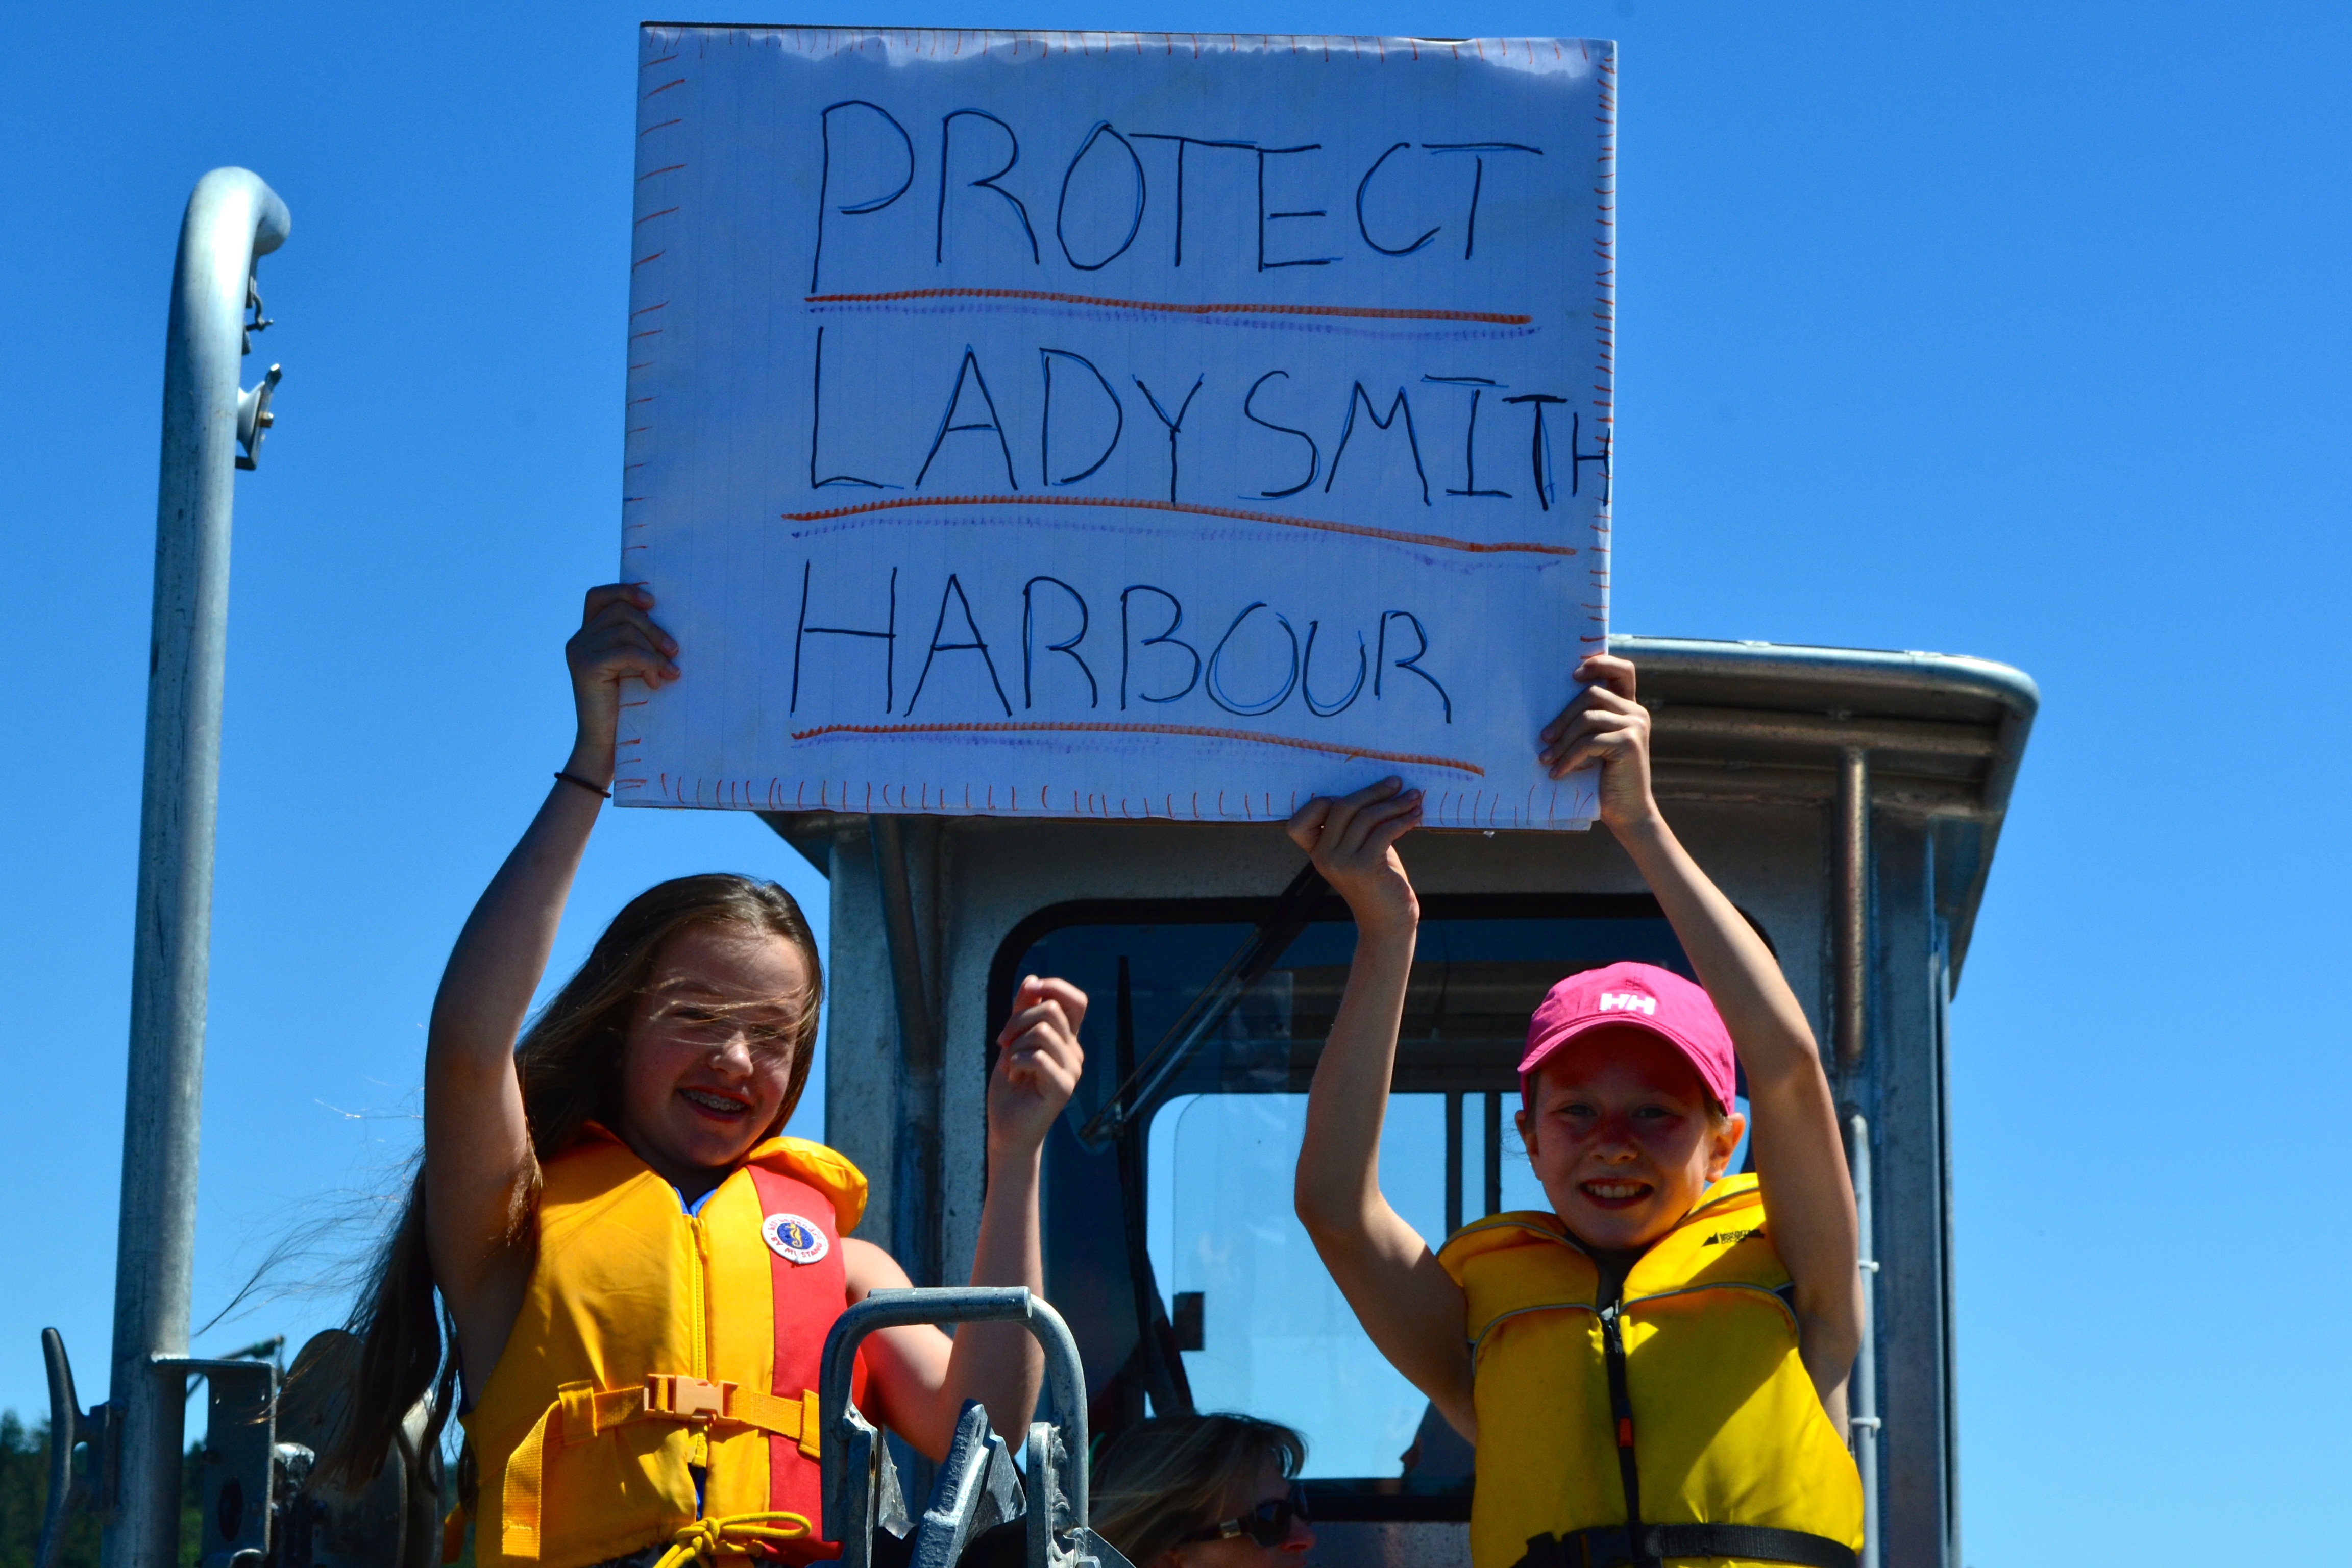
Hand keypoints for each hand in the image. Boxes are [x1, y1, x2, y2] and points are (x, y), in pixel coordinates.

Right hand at [564, 584, 679, 784]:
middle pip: (621, 611)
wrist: (606, 745)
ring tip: (670, 672)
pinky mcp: (586, 667)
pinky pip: (627, 650)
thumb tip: (663, 615)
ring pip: (626, 629)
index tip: (653, 603)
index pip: (599, 596)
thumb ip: (637, 642)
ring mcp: (579, 652)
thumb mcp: (633, 667)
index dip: (625, 591)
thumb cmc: (628, 707)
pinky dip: (649, 663)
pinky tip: (657, 681)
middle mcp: (578, 640)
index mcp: (588, 635)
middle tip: (675, 651)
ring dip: (655, 649)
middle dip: (653, 627)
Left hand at [988, 977, 1086, 1160]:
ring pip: (1043, 1032)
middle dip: (1017, 1020)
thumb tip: (1031, 980)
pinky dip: (1015, 1061)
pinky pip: (1038, 1057)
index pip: (1076, 1001)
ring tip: (1009, 1064)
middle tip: (1003, 1042)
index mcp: (1065, 1039)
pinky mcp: (1063, 1088)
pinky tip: (1013, 1075)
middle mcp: (1073, 1052)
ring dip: (1014, 1046)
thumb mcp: (1012, 1040)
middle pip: (1051, 1010)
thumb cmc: (1010, 1086)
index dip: (1055, 986)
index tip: (1029, 991)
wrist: (1007, 1129)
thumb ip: (1022, 1011)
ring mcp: (1071, 1070)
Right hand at [1285, 778, 1421, 937]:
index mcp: (1317, 852)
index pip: (1300, 821)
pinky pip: (1384, 831)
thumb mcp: (1362, 851)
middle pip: (1342, 807)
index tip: (1358, 794)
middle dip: (1373, 791)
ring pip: (1366, 817)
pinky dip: (1403, 819)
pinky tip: (1416, 815)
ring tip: (1413, 797)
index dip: (1323, 802)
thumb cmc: (1379, 883)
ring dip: (1394, 803)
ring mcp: (1342, 863)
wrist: (1389, 923)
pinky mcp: (1365, 867)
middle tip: (1397, 783)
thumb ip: (1358, 826)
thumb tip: (1381, 789)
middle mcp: (1324, 857)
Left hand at [1538, 653, 1658, 833]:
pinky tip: (1558, 773)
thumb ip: (1586, 723)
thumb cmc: (1603, 780)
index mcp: (1629, 709)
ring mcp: (1636, 727)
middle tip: (1544, 738)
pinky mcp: (1629, 743)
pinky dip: (1569, 758)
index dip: (1600, 663)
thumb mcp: (1594, 746)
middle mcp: (1636, 713)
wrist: (1627, 813)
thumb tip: (1548, 705)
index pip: (1622, 670)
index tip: (1573, 674)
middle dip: (1562, 717)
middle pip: (1591, 695)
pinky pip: (1589, 742)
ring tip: (1546, 759)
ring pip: (1586, 718)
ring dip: (1561, 741)